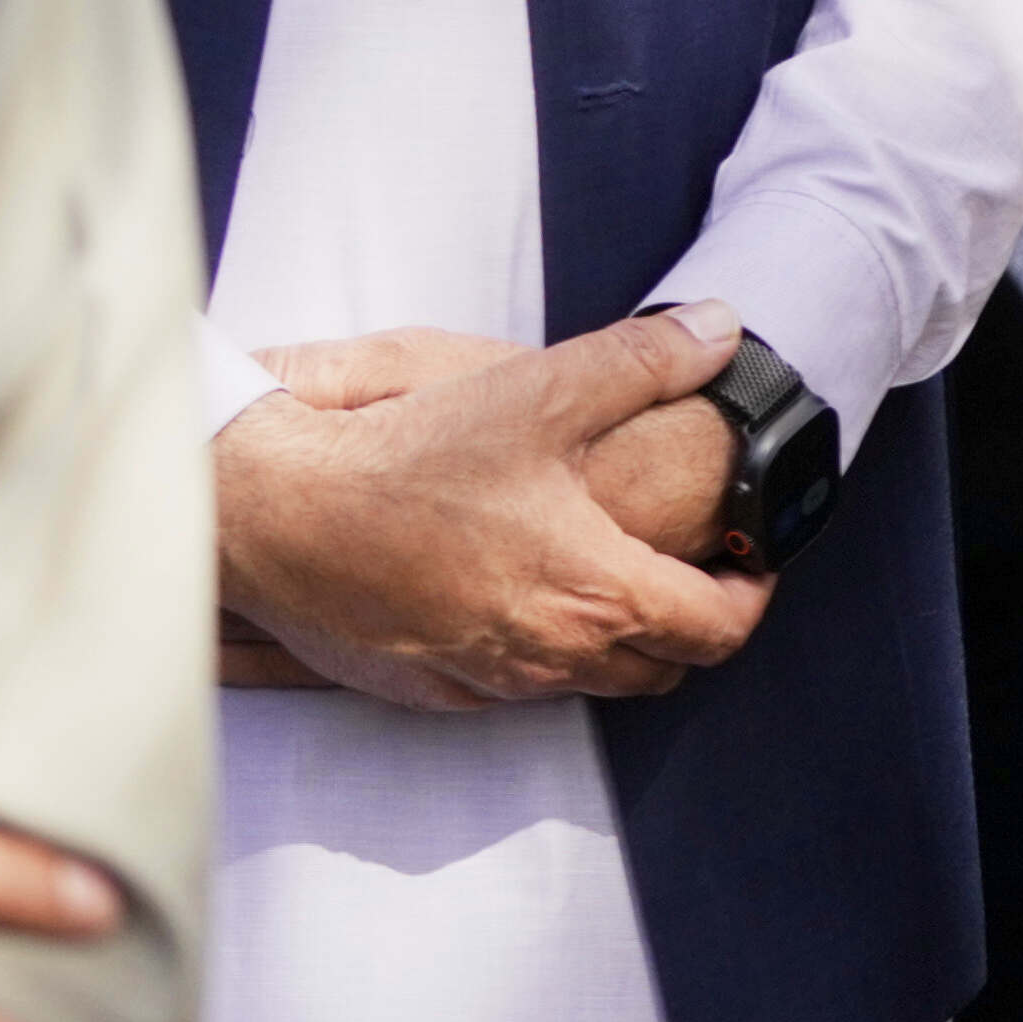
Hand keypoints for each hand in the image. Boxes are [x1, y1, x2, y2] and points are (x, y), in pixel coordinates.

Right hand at [212, 317, 768, 708]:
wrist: (272, 513)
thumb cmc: (406, 457)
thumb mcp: (541, 389)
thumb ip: (645, 360)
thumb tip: (723, 332)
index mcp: (596, 594)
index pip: (715, 629)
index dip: (750, 596)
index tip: (750, 561)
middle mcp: (547, 656)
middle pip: (660, 671)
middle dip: (691, 627)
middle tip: (691, 572)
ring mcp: (482, 681)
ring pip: (585, 684)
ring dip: (614, 643)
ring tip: (607, 577)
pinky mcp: (423, 688)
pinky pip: (508, 690)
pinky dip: (535, 654)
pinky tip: (518, 597)